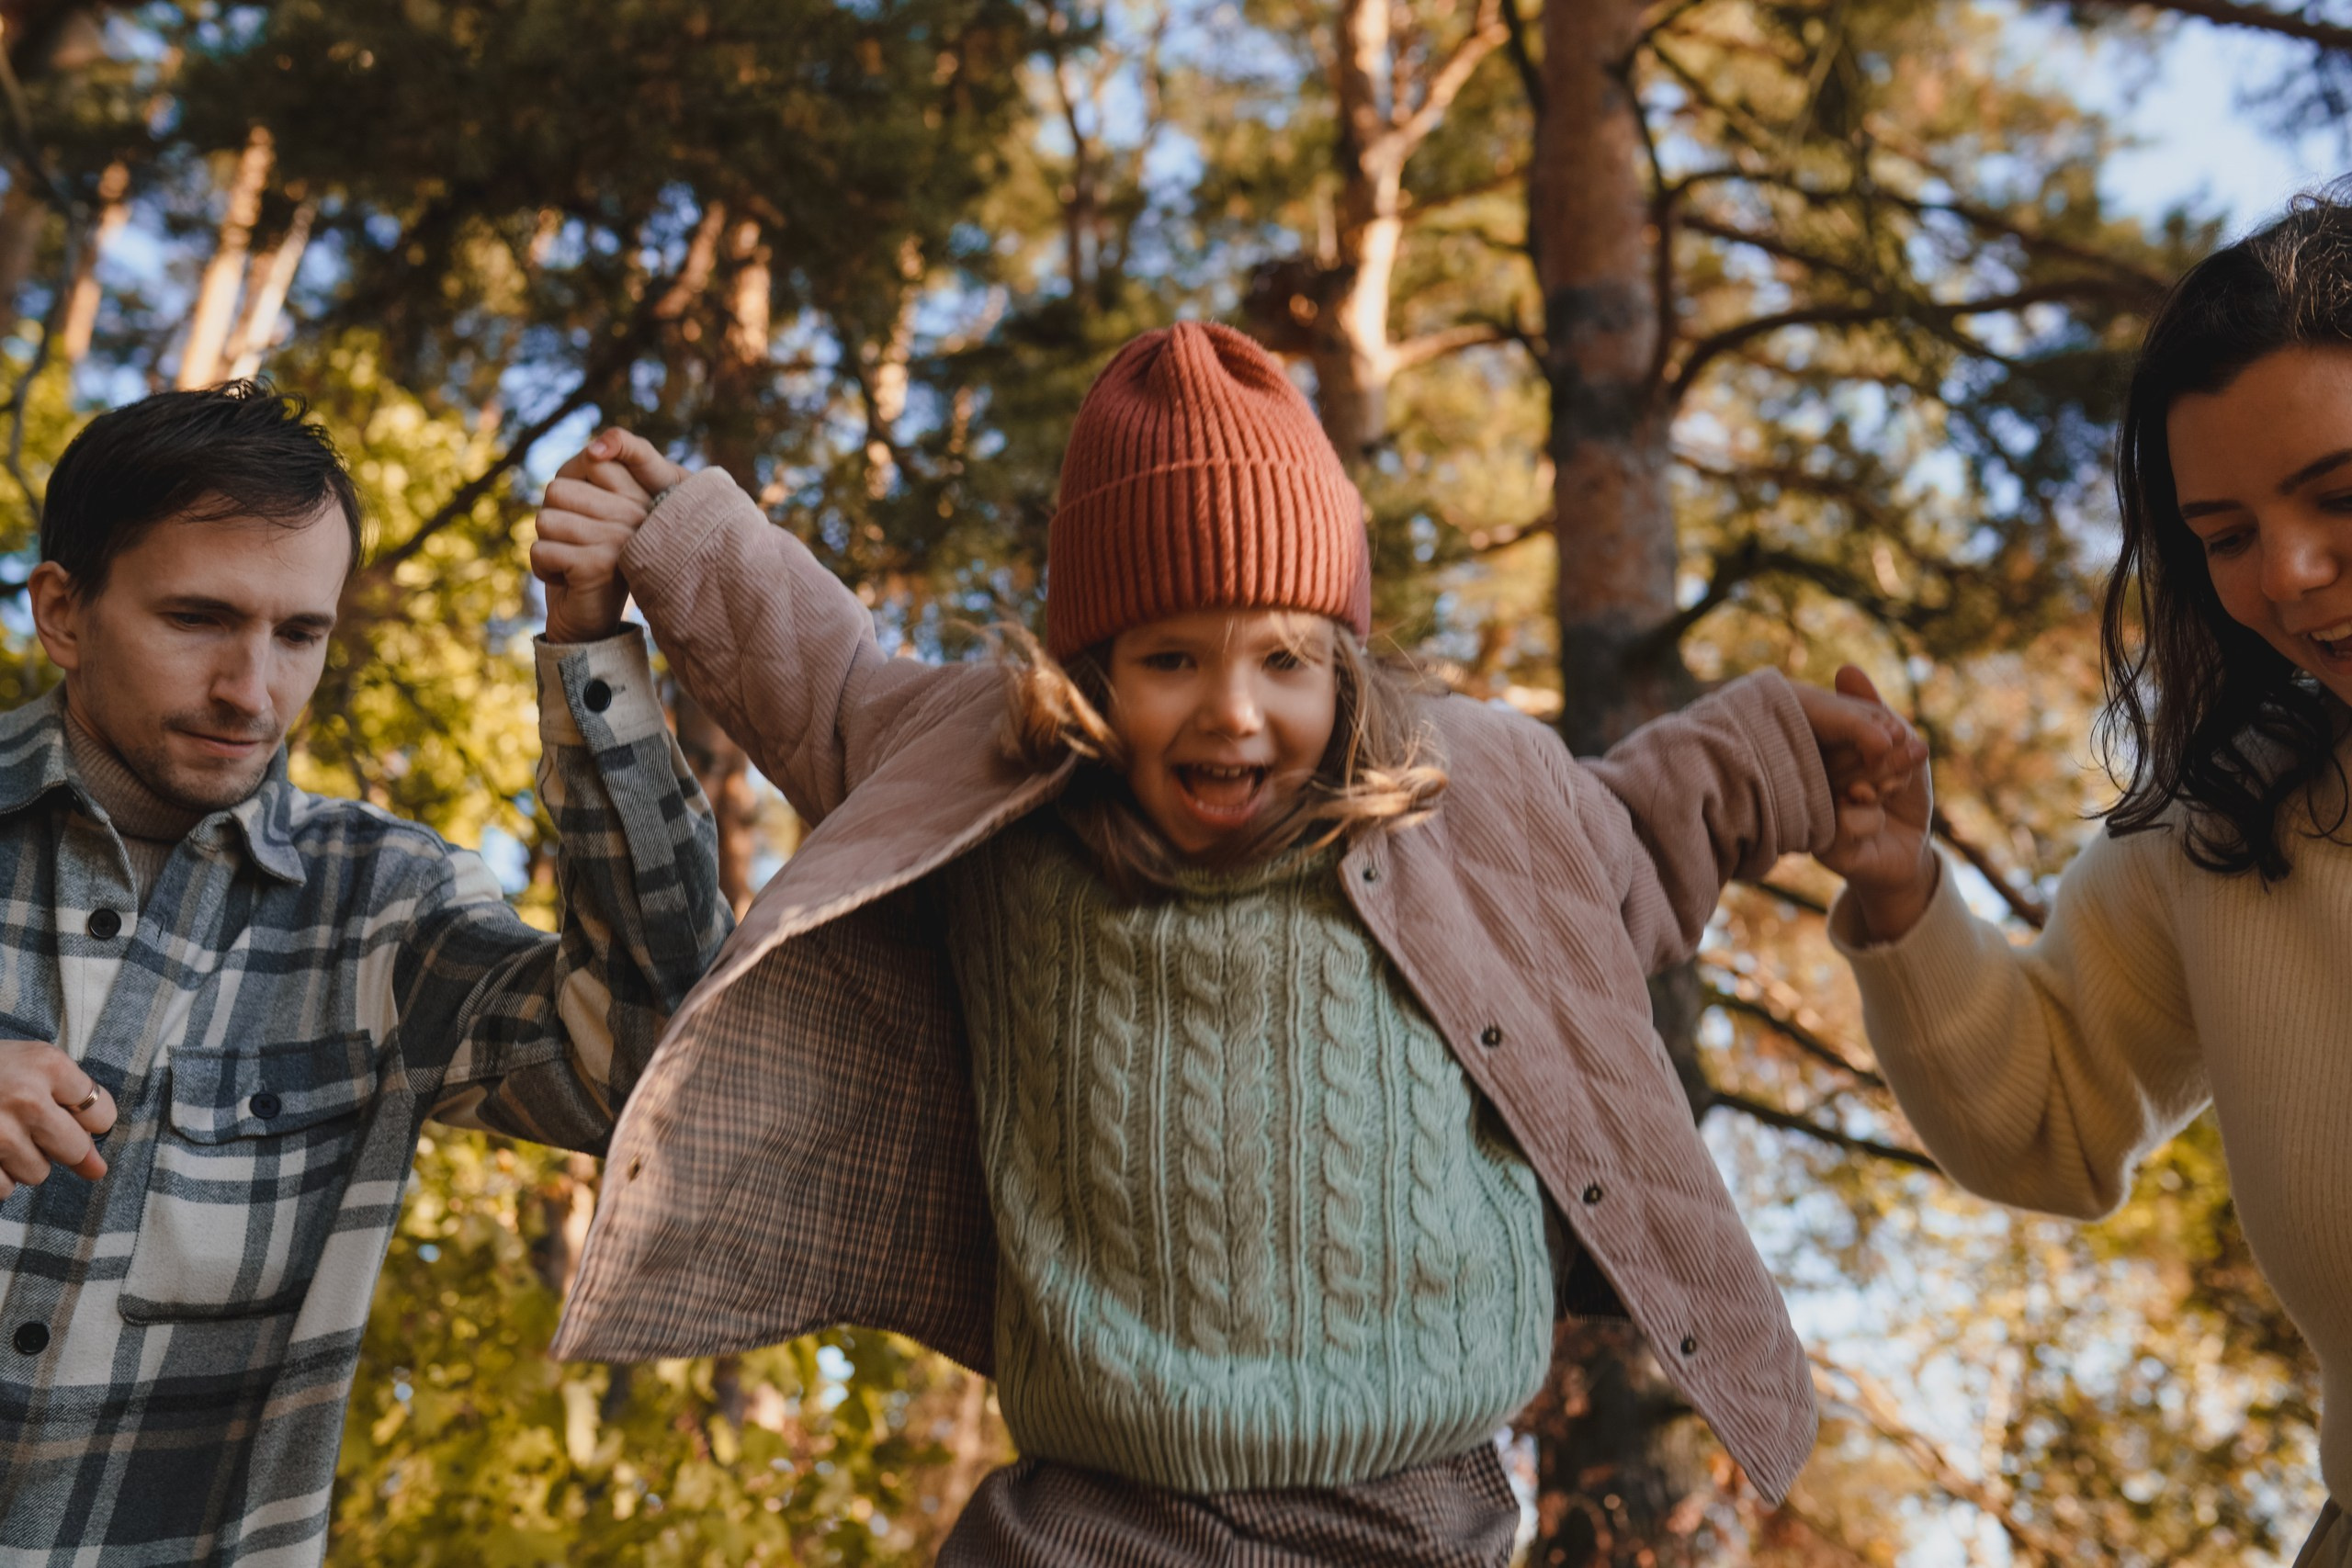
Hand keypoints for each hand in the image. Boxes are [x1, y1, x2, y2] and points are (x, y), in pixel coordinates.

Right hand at [0, 1040, 115, 1199]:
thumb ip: (71, 1109)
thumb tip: (98, 1170)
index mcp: (48, 1064)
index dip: (85, 1120)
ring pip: (37, 1173)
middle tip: (27, 1125)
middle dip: (57, 1145)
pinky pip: (3, 1188)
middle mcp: (26, 1097)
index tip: (62, 1112)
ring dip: (20, 1160)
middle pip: (74, 1150)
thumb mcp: (30, 1067)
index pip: (102, 1116)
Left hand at [530, 429, 689, 643]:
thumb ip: (589, 475)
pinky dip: (542, 569)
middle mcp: (638, 514)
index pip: (592, 459)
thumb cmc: (584, 557)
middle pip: (557, 490)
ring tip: (570, 562)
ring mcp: (621, 539)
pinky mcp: (599, 565)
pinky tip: (566, 580)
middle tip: (575, 546)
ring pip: (545, 520)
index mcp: (641, 496)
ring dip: (546, 545)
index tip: (585, 516)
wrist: (591, 621)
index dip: (570, 487)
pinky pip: (542, 550)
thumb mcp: (589, 509)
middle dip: (552, 520)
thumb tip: (594, 450)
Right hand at [1800, 665, 1937, 941]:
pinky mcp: (1816, 844)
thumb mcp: (1898, 744)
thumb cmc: (1901, 795)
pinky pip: (1843, 821)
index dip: (1867, 724)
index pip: (1827, 725)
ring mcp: (1806, 812)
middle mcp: (1803, 779)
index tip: (1901, 732)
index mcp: (1816, 752)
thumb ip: (1874, 710)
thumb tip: (1845, 668)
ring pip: (1836, 784)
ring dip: (1879, 782)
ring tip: (1896, 786)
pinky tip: (1879, 821)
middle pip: (1831, 753)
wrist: (1909, 853)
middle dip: (1881, 753)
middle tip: (1913, 753)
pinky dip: (1872, 817)